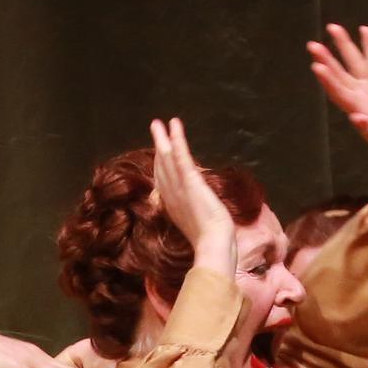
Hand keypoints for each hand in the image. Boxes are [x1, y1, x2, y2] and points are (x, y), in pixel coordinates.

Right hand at [149, 116, 236, 270]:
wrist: (213, 244)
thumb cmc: (210, 241)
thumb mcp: (198, 226)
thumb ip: (192, 216)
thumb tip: (194, 210)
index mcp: (173, 205)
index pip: (163, 180)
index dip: (160, 164)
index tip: (160, 151)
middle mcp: (172, 194)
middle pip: (161, 166)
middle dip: (159, 146)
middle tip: (155, 129)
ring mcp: (179, 187)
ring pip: (167, 159)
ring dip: (163, 139)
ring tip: (158, 122)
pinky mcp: (189, 181)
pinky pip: (181, 157)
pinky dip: (178, 140)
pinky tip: (174, 126)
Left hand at [304, 25, 367, 180]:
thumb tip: (357, 119)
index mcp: (360, 112)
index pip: (340, 92)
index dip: (329, 80)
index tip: (317, 65)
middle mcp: (362, 98)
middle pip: (342, 75)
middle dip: (328, 59)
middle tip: (313, 45)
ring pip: (356, 63)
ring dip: (345, 46)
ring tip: (334, 28)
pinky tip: (365, 30)